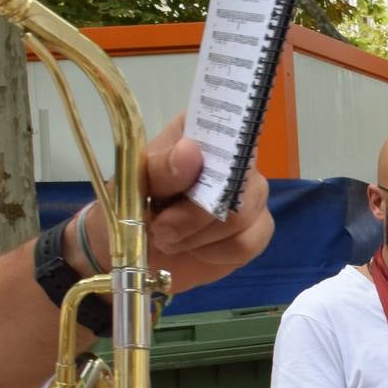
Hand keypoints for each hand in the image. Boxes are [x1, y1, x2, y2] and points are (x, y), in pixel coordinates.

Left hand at [67, 114, 275, 293]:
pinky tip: (196, 249)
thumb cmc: (130, 205)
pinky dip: (214, 253)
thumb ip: (161, 168)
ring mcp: (250, 196)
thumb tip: (191, 152)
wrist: (132, 250)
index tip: (180, 185)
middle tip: (161, 227)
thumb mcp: (132, 184)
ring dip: (198, 238)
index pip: (228, 133)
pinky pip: (247, 243)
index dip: (210, 160)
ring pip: (241, 218)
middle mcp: (236, 161)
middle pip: (238, 184)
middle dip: (193, 216)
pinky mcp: (256, 230)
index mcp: (202, 134)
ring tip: (172, 239)